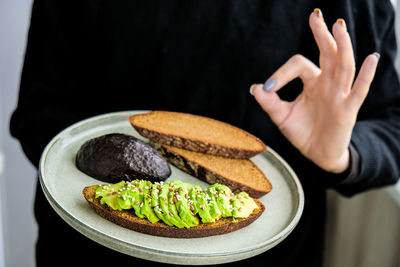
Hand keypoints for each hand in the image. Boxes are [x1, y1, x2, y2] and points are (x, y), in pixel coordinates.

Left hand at [250, 9, 379, 172]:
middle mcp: (327, 83)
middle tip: (315, 16)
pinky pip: (359, 90)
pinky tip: (371, 58)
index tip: (268, 88)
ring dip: (341, 46)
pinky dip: (366, 74)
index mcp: (311, 82)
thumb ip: (269, 103)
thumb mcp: (282, 117)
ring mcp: (339, 94)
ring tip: (338, 26)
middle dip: (322, 35)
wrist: (317, 154)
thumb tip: (255, 88)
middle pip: (327, 53)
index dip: (281, 73)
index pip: (298, 65)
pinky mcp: (348, 109)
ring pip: (343, 66)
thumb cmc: (302, 132)